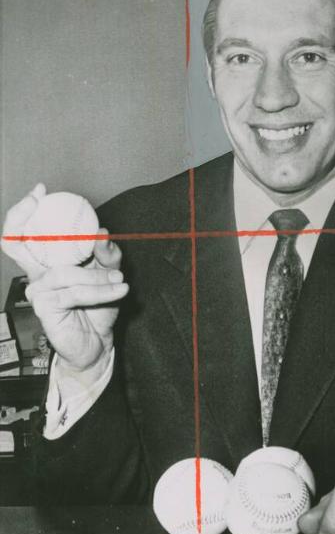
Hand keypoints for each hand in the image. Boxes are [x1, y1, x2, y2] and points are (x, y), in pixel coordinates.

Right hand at [2, 184, 128, 374]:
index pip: (22, 234)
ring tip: (120, 279)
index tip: (39, 191)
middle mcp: (37, 274)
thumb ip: (106, 253)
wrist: (99, 341)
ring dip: (98, 274)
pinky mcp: (45, 308)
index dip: (23, 212)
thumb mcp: (108, 273)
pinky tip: (119, 289)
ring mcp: (38, 291)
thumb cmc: (98, 306)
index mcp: (48, 261)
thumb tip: (100, 232)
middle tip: (46, 205)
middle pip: (14, 244)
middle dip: (25, 219)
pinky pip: (75, 291)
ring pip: (66, 271)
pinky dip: (101, 290)